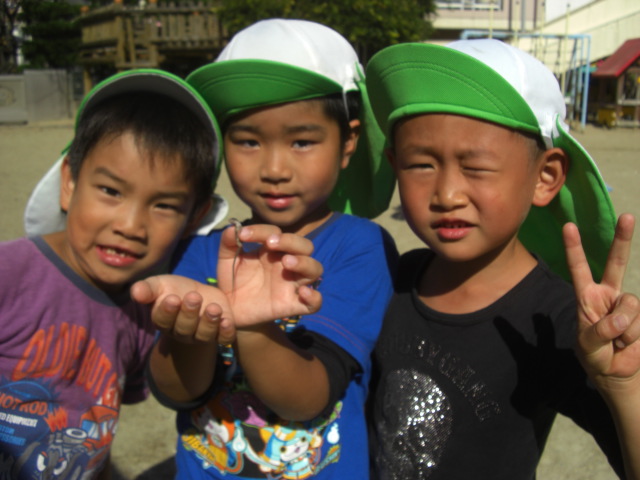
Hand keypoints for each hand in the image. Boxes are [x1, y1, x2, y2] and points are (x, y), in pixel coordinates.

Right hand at [131, 275, 235, 343]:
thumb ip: (147, 289)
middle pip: (184, 327)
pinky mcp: (220, 333)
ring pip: (204, 335)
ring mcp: (201, 334)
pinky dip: (226, 332)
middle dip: (189, 313)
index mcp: (164, 320)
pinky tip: (227, 321)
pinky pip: (223, 338)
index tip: (173, 298)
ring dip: (209, 322)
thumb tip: (135, 292)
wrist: (199, 295)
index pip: (163, 320)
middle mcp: (182, 332)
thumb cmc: (174, 289)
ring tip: (214, 308)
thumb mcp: (159, 285)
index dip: (167, 311)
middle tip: (194, 297)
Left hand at [216, 224, 322, 327]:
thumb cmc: (234, 281)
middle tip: (271, 243)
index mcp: (273, 251)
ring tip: (286, 262)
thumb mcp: (227, 260)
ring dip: (304, 262)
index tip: (243, 235)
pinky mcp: (293, 305)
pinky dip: (314, 297)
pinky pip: (315, 303)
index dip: (262, 231)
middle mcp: (287, 265)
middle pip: (305, 246)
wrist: (230, 309)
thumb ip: (229, 243)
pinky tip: (303, 292)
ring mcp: (292, 285)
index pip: (276, 233)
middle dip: (291, 241)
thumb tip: (232, 228)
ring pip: (315, 269)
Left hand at [563, 213, 639, 386]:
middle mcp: (608, 295)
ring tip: (615, 341)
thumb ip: (600, 332)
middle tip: (627, 216)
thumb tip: (619, 320)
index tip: (568, 226)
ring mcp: (626, 305)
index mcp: (587, 297)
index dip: (574, 248)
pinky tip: (626, 344)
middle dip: (622, 239)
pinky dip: (632, 336)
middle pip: (616, 263)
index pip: (579, 268)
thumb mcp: (589, 346)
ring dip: (622, 328)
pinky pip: (639, 321)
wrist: (617, 374)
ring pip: (630, 304)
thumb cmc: (595, 357)